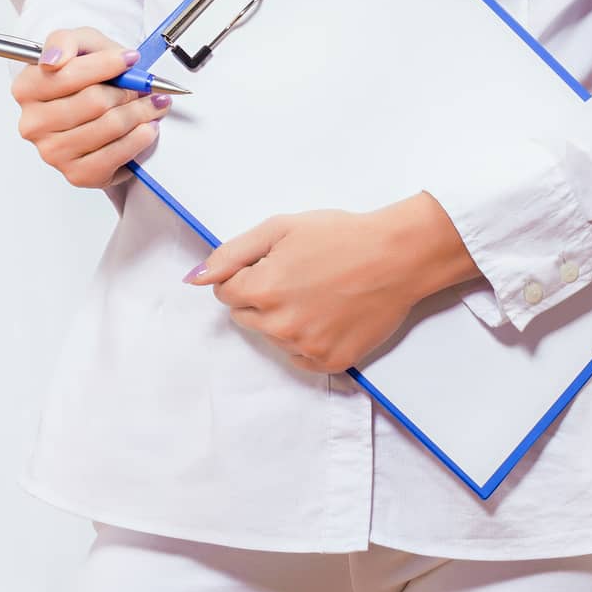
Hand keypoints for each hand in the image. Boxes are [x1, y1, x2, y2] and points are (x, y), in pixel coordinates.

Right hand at [10, 26, 170, 189]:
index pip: (68, 75)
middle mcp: (33, 124)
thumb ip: (64, 41)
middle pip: (94, 102)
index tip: (131, 58)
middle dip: (128, 90)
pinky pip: (116, 154)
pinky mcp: (76, 174)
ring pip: (110, 126)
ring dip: (140, 112)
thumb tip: (54, 59)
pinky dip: (139, 138)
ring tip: (152, 103)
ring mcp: (52, 152)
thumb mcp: (80, 43)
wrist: (100, 107)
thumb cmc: (89, 73)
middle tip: (145, 85)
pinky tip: (146, 127)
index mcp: (27, 88)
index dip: (106, 64)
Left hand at [182, 209, 416, 373]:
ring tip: (319, 290)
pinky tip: (329, 313)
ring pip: (273, 336)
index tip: (272, 263)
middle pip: (245, 317)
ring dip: (285, 317)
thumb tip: (194, 278)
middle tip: (298, 274)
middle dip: (262, 296)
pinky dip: (307, 338)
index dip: (245, 274)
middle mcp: (279, 326)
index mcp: (262, 290)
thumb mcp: (281, 228)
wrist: (397, 256)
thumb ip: (232, 254)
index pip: (225, 293)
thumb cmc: (340, 235)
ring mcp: (305, 348)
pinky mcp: (329, 363)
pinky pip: (299, 356)